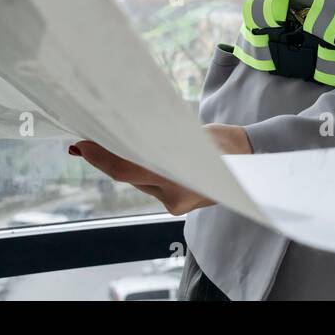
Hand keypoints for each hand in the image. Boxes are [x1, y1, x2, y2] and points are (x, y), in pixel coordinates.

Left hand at [68, 123, 252, 215]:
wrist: (252, 163)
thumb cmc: (225, 143)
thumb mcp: (195, 135)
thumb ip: (163, 138)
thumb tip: (127, 129)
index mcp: (181, 175)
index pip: (131, 168)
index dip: (104, 156)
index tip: (83, 143)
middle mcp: (175, 194)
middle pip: (129, 175)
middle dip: (105, 158)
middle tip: (82, 144)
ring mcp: (174, 203)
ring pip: (137, 181)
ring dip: (120, 164)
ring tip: (97, 146)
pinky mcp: (175, 206)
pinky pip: (149, 185)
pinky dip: (138, 171)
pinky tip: (126, 157)